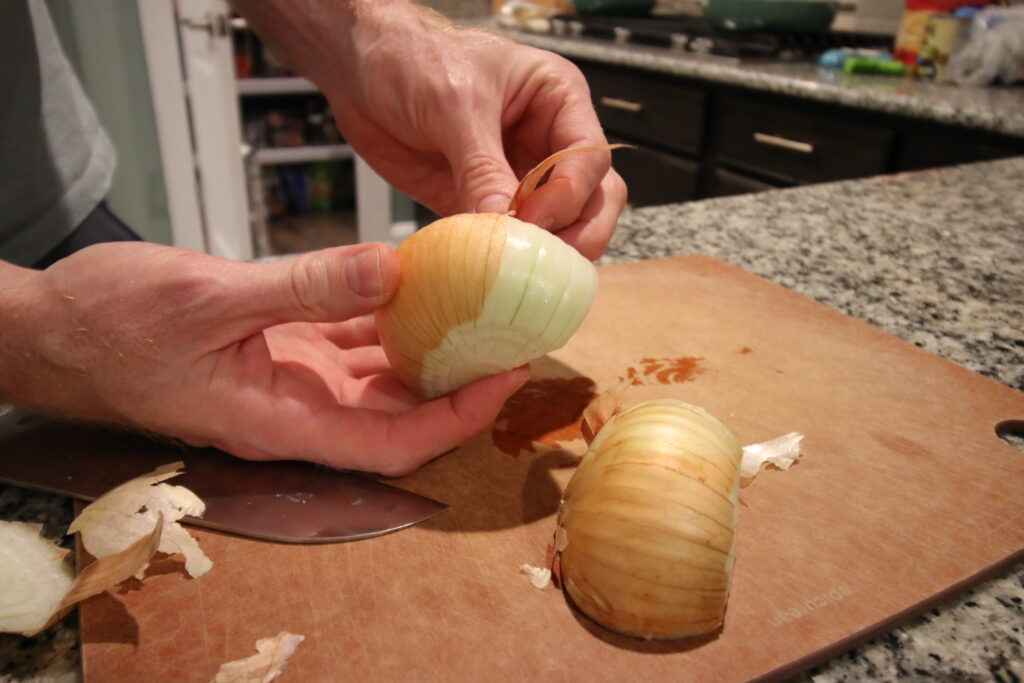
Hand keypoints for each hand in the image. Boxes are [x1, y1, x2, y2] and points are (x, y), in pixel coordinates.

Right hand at [1, 242, 528, 474]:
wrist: (51, 327)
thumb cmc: (109, 325)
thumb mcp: (209, 299)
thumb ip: (303, 287)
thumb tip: (391, 270)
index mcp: (279, 421)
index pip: (392, 441)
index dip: (457, 418)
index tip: (507, 376)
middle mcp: (294, 410)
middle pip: (399, 414)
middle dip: (459, 381)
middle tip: (512, 332)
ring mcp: (287, 381)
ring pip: (379, 377)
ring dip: (429, 348)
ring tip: (482, 308)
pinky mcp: (279, 350)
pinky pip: (348, 342)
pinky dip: (385, 319)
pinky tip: (418, 286)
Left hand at [235, 0, 627, 259]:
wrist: (359, 69)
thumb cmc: (412, 58)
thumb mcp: (454, 105)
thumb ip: (482, 168)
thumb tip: (504, 227)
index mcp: (558, 101)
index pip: (589, 159)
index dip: (569, 195)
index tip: (533, 220)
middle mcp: (546, 142)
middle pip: (592, 200)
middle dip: (577, 234)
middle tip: (545, 261)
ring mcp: (518, 177)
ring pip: (558, 227)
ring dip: (545, 253)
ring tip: (518, 272)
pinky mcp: (483, 204)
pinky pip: (506, 241)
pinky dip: (501, 261)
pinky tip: (485, 273)